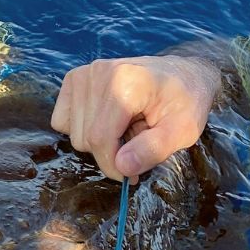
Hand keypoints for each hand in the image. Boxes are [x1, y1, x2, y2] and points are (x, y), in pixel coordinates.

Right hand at [51, 55, 218, 180]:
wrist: (183, 74)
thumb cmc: (186, 102)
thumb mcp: (184, 130)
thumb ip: (153, 149)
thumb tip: (122, 168)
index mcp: (125, 82)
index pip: (100, 138)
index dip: (113, 166)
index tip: (132, 176)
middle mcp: (99, 72)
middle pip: (84, 137)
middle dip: (109, 152)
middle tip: (137, 144)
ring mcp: (84, 73)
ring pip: (72, 132)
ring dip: (98, 140)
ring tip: (126, 129)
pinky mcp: (75, 78)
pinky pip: (62, 119)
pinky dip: (82, 128)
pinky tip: (107, 121)